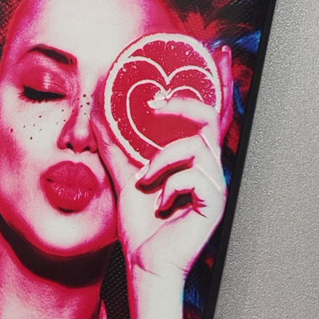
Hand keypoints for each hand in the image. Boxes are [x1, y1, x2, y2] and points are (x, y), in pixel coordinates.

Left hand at [92, 46, 231, 277]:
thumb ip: (116, 148)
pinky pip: (195, 176)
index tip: (220, 53)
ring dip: (162, 159)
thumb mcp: (124, 178)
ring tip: (146, 180)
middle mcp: (209, 167)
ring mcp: (215, 185)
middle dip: (182, 104)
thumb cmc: (141, 225)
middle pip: (211, 117)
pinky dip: (170, 186)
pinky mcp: (215, 203)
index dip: (219, 83)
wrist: (143, 264)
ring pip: (197, 146)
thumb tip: (98, 117)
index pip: (211, 114)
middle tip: (154, 104)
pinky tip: (160, 204)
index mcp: (193, 158)